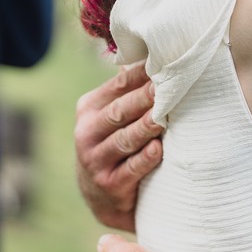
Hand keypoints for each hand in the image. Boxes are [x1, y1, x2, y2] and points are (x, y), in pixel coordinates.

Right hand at [75, 62, 163, 231]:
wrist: (101, 196)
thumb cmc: (114, 144)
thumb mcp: (110, 117)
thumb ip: (126, 91)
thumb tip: (153, 54)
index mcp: (89, 109)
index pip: (118, 86)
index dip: (142, 75)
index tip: (164, 64)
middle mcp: (87, 132)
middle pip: (119, 111)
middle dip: (143, 99)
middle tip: (165, 87)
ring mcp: (95, 160)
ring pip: (124, 140)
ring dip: (145, 128)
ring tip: (163, 117)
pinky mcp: (109, 184)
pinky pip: (130, 169)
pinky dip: (144, 160)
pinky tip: (158, 150)